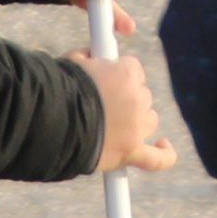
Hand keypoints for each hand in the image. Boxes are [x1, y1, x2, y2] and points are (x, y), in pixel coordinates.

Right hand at [71, 52, 176, 173]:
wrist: (51, 124)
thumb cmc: (59, 91)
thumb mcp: (74, 62)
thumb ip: (90, 58)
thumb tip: (93, 58)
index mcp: (127, 73)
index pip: (132, 69)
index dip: (117, 75)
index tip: (102, 81)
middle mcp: (138, 98)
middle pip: (141, 95)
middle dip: (124, 98)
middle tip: (100, 105)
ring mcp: (136, 127)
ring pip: (148, 120)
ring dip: (136, 120)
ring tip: (112, 125)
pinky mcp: (130, 152)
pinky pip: (157, 159)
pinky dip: (164, 155)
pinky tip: (164, 146)